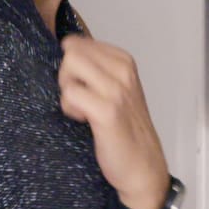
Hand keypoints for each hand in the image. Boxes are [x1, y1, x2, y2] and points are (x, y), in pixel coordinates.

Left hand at [58, 35, 169, 208]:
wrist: (142, 166)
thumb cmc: (125, 129)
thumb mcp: (116, 88)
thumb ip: (95, 68)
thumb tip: (66, 47)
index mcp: (124, 61)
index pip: (78, 42)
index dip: (73, 66)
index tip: (86, 87)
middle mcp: (123, 71)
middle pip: (71, 52)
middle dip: (66, 76)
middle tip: (80, 99)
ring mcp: (116, 90)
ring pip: (69, 67)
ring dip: (68, 92)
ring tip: (84, 110)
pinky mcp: (107, 111)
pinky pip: (70, 94)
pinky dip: (70, 109)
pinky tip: (85, 121)